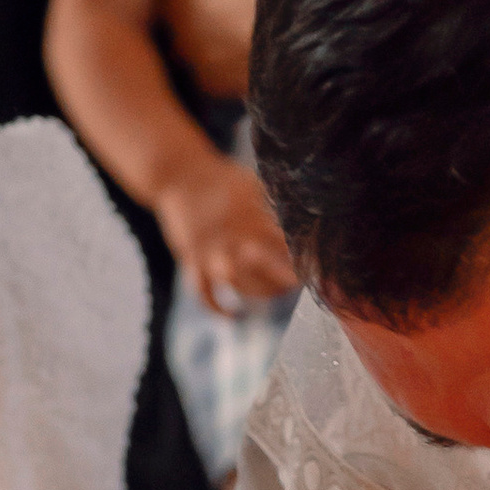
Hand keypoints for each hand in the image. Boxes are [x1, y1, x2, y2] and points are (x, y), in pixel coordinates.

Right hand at [155, 151, 295, 312]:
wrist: (177, 174)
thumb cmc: (221, 178)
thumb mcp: (251, 184)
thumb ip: (272, 206)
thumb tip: (300, 223)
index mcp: (248, 216)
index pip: (281, 244)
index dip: (298, 258)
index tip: (312, 266)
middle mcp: (229, 236)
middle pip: (262, 267)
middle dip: (283, 279)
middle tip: (296, 282)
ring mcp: (209, 251)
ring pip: (236, 282)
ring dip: (258, 293)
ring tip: (275, 294)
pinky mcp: (191, 260)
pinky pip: (203, 291)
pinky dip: (217, 308)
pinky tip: (235, 316)